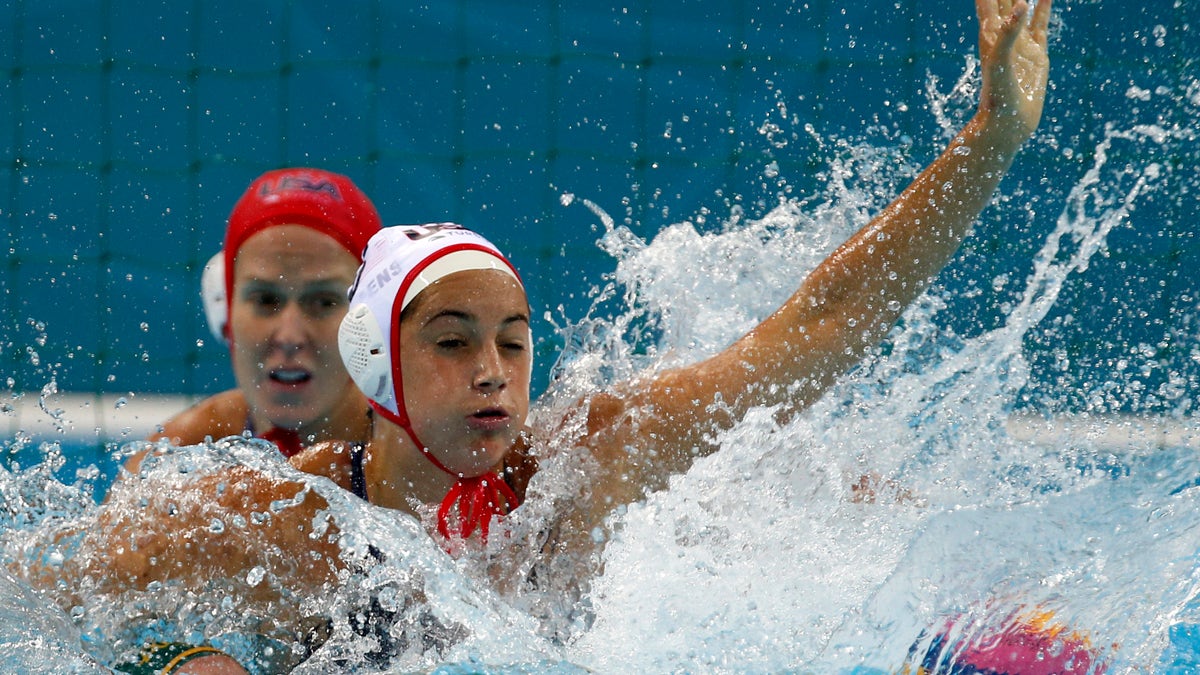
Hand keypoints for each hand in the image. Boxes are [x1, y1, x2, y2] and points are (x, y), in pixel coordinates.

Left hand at [976, 0, 1051, 142]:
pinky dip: (1043, 7)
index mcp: (990, 33)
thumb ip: (1007, 34)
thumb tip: (1021, 4)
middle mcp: (1003, 34)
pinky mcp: (1036, 54)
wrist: (1007, 125)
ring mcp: (1020, 42)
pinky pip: (1041, 23)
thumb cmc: (997, 98)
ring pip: (1023, 6)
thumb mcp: (1000, 64)